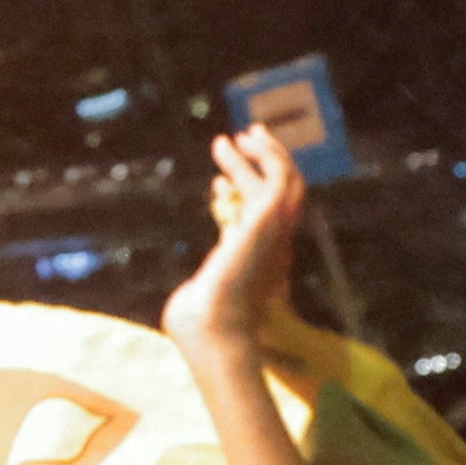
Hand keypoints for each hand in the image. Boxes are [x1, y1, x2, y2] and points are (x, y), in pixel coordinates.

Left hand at [164, 129, 312, 372]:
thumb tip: (181, 308)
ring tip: (234, 137)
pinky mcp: (272, 217)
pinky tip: (247, 141)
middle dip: (256, 170)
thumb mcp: (198, 307)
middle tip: (236, 143)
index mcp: (262, 269)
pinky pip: (282, 175)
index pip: (256, 227)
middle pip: (275, 200)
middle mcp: (277, 249)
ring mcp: (278, 233)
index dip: (238, 202)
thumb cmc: (199, 328)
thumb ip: (198, 301)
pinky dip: (270, 155)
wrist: (215, 326)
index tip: (217, 186)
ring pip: (284, 182)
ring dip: (263, 155)